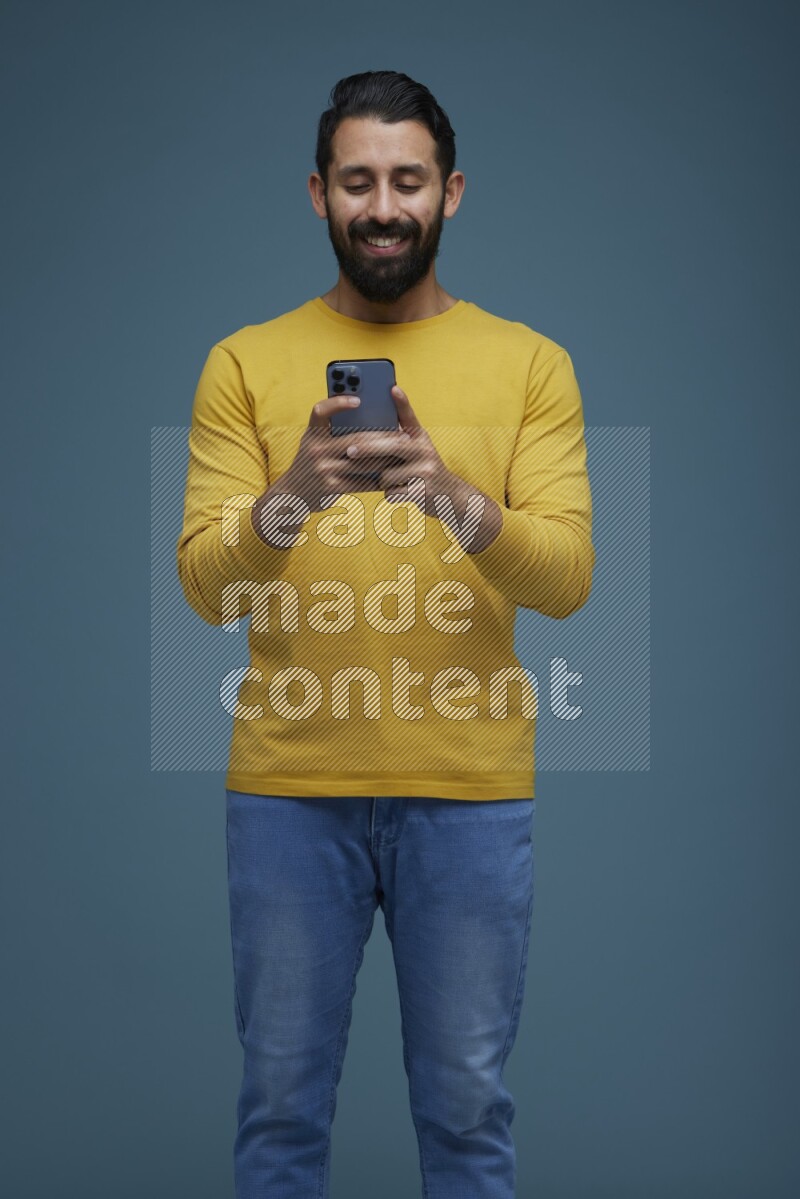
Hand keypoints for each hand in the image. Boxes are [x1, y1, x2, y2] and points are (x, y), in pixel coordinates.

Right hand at [251, 393, 402, 543]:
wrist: (293, 495)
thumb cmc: (310, 463)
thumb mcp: (313, 443)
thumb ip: (331, 431)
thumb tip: (366, 416)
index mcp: (312, 434)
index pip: (320, 411)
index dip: (338, 403)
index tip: (358, 400)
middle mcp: (316, 450)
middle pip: (356, 440)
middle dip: (382, 437)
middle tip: (402, 434)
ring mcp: (323, 470)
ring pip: (364, 462)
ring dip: (386, 458)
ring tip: (401, 454)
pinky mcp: (332, 488)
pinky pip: (362, 481)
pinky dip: (378, 478)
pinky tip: (391, 475)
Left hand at [343, 386, 502, 551]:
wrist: (449, 496)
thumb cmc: (423, 470)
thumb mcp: (416, 449)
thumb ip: (397, 437)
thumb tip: (365, 432)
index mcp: (420, 437)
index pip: (410, 417)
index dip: (402, 403)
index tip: (393, 389)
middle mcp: (425, 450)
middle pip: (392, 446)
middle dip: (368, 448)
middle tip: (349, 451)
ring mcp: (426, 471)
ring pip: (386, 474)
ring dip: (382, 480)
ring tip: (392, 480)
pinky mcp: (422, 491)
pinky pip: (392, 492)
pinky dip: (390, 494)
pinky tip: (400, 492)